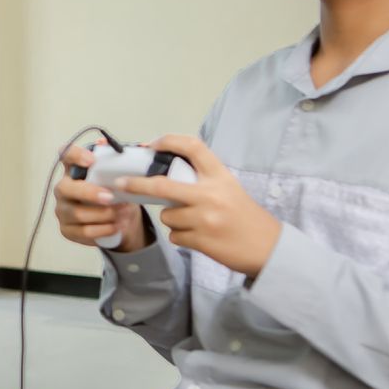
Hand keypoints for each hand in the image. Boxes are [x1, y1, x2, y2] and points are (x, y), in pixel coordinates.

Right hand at [54, 141, 148, 252]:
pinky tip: (117, 225)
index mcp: (75, 169)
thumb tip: (141, 147)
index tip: (92, 160)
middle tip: (110, 197)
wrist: (119, 218)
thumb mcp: (121, 176)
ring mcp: (63, 209)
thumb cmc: (115, 191)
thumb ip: (126, 161)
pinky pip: (83, 232)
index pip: (65, 154)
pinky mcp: (67, 229)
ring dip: (103, 214)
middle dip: (89, 193)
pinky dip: (103, 229)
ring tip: (122, 213)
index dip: (75, 155)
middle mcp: (64, 188)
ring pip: (77, 213)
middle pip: (66, 188)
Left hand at [116, 134, 281, 277]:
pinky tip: (199, 237)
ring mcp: (205, 218)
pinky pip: (174, 235)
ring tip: (195, 223)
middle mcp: (211, 194)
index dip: (169, 141)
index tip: (152, 144)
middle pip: (162, 185)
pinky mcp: (202, 240)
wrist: (267, 247)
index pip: (192, 147)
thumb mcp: (228, 187)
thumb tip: (164, 173)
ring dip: (173, 219)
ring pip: (167, 215)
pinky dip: (180, 236)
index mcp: (219, 176)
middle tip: (121, 184)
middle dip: (137, 184)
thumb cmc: (244, 215)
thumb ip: (201, 179)